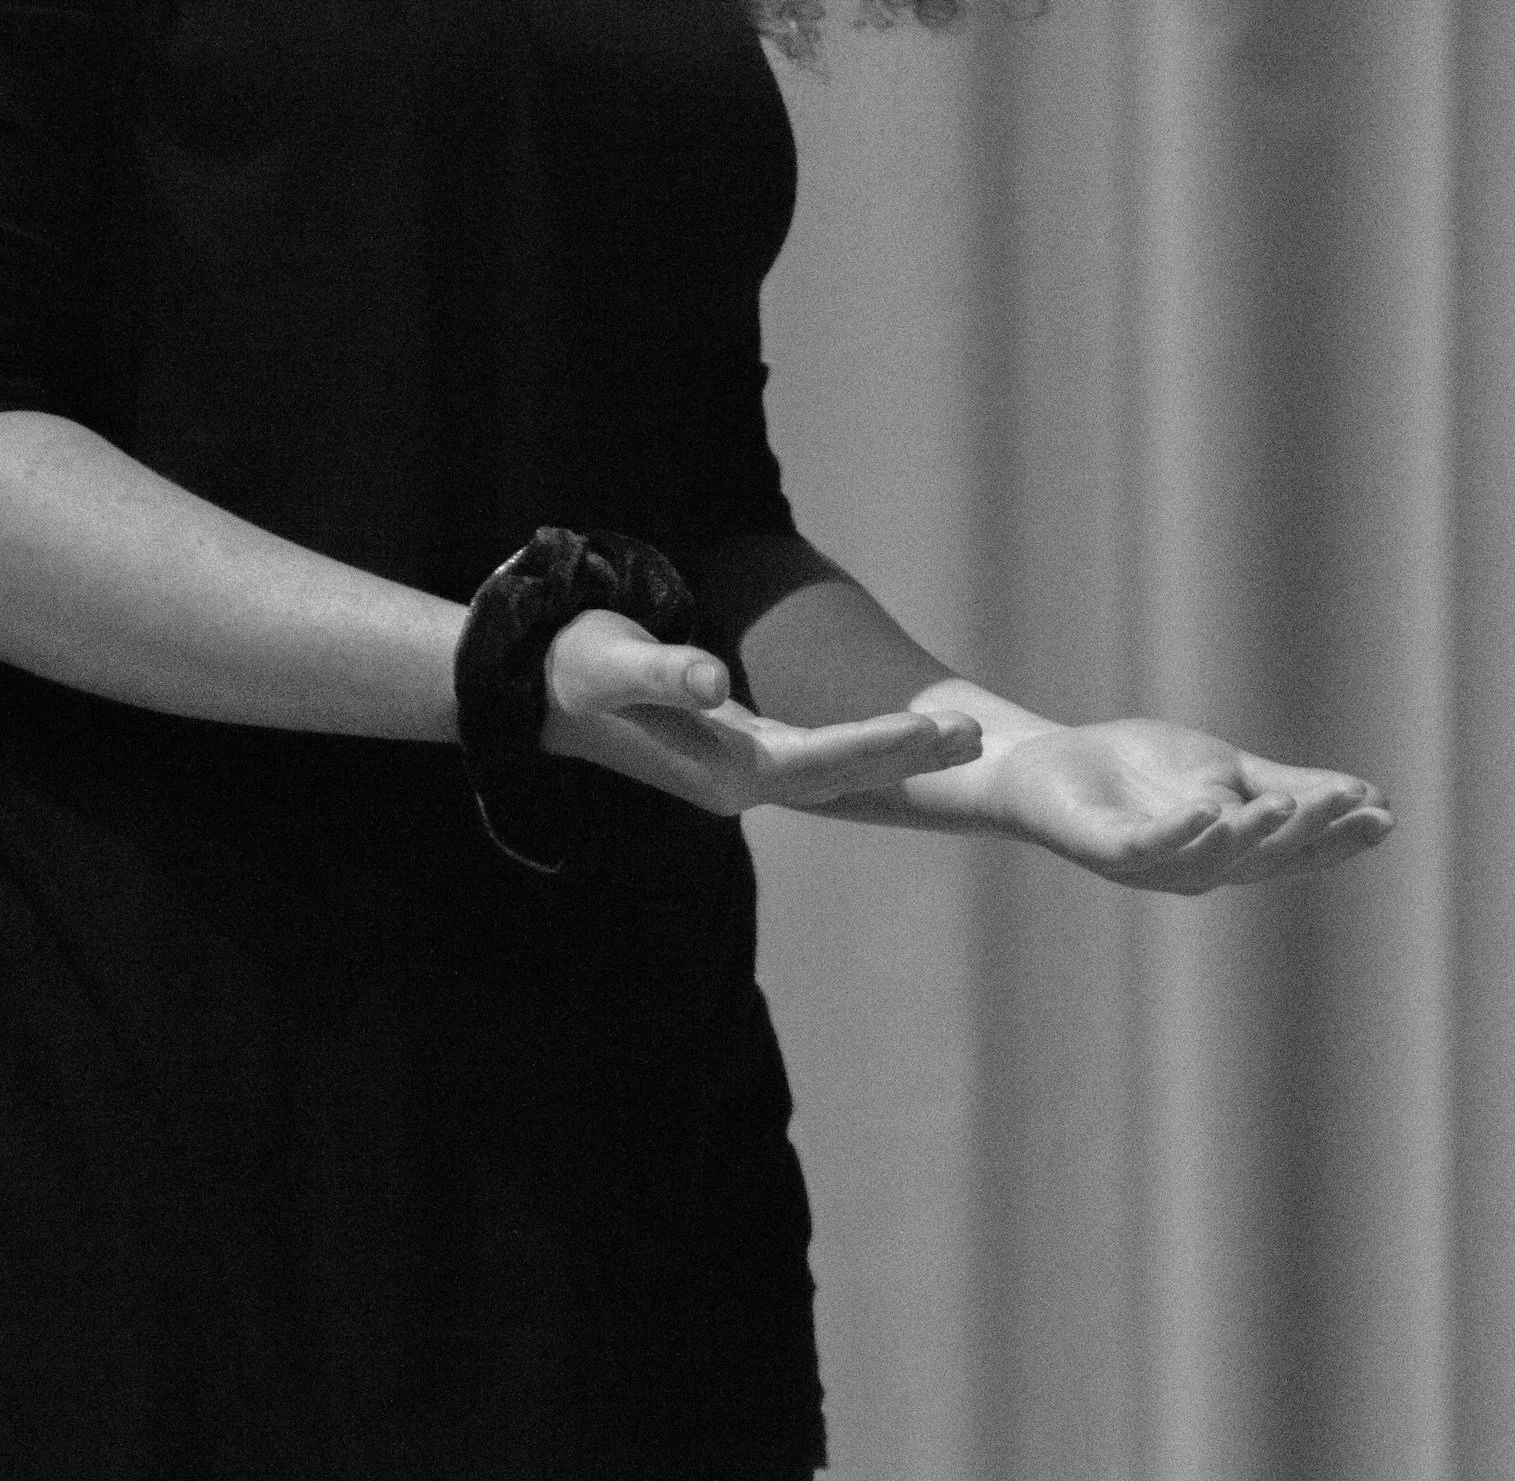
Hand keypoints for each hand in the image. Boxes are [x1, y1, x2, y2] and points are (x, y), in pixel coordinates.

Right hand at [540, 609, 982, 814]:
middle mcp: (739, 784)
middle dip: (909, 756)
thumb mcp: (612, 661)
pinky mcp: (741, 755)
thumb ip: (662, 671)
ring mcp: (742, 774)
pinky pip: (822, 760)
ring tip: (962, 736)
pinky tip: (907, 735)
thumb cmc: (576, 666)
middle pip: (842, 774)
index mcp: (720, 772)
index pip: (818, 759)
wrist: (538, 691)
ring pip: (838, 771)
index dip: (879, 743)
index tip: (936, 730)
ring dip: (898, 755)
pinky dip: (868, 748)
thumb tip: (711, 681)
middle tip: (976, 735)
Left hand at [973, 719, 1391, 893]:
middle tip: (1353, 803)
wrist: (1049, 764)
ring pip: (1211, 859)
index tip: (1385, 816)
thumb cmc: (1137, 773)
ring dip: (1251, 835)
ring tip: (1288, 806)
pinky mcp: (1104, 848)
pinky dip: (1178, 832)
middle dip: (1310, 833)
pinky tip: (1207, 811)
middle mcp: (1196, 869)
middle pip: (1262, 858)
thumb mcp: (1223, 772)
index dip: (1338, 839)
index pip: (1294, 851)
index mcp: (1230, 852)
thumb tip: (1368, 794)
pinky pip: (1145, 846)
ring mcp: (1150, 863)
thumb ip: (1284, 784)